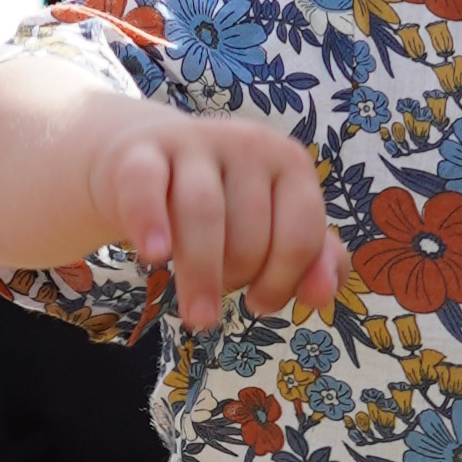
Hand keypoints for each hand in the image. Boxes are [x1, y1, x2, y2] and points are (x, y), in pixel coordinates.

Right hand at [80, 104, 341, 332]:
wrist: (147, 160)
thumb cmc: (223, 203)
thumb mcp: (274, 226)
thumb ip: (312, 261)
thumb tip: (320, 296)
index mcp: (290, 162)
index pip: (300, 237)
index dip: (283, 282)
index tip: (260, 302)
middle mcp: (248, 144)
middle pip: (250, 235)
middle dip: (237, 278)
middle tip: (221, 288)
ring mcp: (192, 143)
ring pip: (203, 214)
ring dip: (202, 277)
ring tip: (199, 318)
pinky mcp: (140, 153)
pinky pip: (145, 186)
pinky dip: (150, 223)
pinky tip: (154, 256)